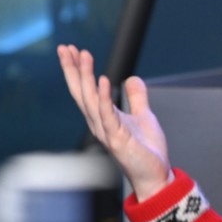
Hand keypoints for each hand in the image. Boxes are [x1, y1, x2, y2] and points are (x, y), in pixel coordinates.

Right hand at [57, 44, 173, 200]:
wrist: (155, 174)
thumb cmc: (146, 150)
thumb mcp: (143, 116)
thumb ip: (137, 98)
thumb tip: (132, 78)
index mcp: (103, 117)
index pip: (85, 90)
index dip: (78, 70)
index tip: (72, 50)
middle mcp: (99, 123)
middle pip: (81, 92)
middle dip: (73, 69)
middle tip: (66, 47)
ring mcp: (106, 131)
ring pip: (90, 100)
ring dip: (86, 77)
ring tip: (84, 55)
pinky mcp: (117, 139)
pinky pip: (108, 114)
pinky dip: (103, 97)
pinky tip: (102, 80)